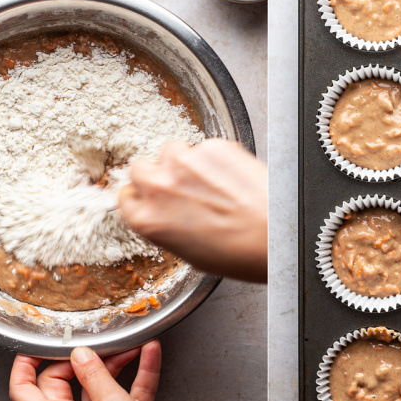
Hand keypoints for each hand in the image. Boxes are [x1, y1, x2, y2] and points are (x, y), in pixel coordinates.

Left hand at [9, 340, 189, 400]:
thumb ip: (95, 376)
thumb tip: (80, 354)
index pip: (25, 392)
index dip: (25, 365)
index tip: (34, 344)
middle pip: (63, 383)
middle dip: (79, 358)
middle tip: (92, 341)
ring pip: (99, 384)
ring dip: (114, 362)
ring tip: (127, 344)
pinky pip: (128, 391)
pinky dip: (139, 372)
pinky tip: (149, 354)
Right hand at [118, 139, 266, 282]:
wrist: (274, 236)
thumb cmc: (238, 254)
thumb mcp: (187, 252)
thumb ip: (165, 225)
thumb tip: (166, 211)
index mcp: (146, 219)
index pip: (126, 196)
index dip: (142, 196)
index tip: (153, 198)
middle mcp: (159, 187)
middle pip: (140, 168)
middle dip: (158, 175)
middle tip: (182, 187)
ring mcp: (185, 162)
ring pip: (172, 151)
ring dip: (186, 162)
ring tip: (211, 183)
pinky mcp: (212, 146)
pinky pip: (205, 147)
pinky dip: (216, 158)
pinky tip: (231, 177)